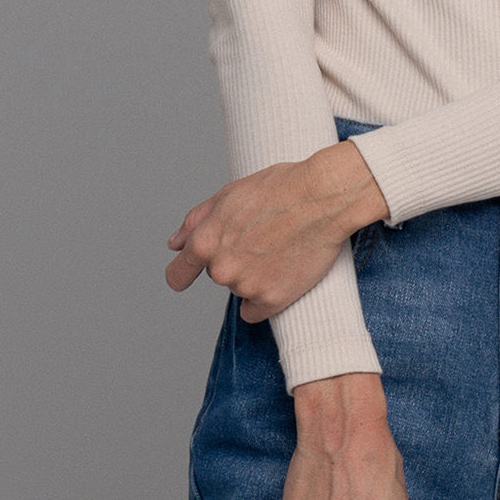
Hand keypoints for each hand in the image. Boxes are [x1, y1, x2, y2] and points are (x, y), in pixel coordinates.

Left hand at [166, 141, 389, 322]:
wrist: (324, 197)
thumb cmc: (280, 188)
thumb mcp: (229, 194)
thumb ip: (196, 221)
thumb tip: (175, 244)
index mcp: (205, 243)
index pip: (177, 275)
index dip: (182, 275)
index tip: (185, 278)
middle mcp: (221, 269)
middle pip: (219, 276)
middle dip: (234, 261)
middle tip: (262, 237)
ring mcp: (247, 287)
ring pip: (241, 290)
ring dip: (255, 276)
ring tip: (279, 247)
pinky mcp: (274, 300)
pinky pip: (258, 310)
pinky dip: (268, 297)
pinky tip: (283, 273)